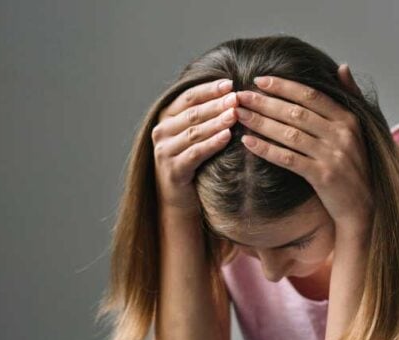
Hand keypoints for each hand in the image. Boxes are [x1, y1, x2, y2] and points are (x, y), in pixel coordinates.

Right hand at [152, 78, 238, 214]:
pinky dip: (212, 144)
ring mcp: (164, 151)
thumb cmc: (192, 161)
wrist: (178, 198)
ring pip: (194, 132)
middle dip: (216, 104)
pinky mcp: (173, 169)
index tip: (230, 83)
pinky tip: (227, 137)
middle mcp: (161, 132)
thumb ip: (204, 116)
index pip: (188, 97)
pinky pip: (195, 153)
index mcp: (166, 117)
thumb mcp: (194, 135)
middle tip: (236, 98)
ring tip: (235, 114)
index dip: (209, 89)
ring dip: (216, 122)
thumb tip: (232, 93)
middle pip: (192, 113)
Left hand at [233, 63, 372, 230]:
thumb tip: (342, 66)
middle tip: (240, 96)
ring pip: (289, 134)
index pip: (311, 95)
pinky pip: (288, 159)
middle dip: (265, 102)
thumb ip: (351, 97)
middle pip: (296, 112)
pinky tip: (248, 142)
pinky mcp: (322, 176)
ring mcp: (332, 155)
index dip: (284, 86)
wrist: (364, 205)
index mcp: (348, 119)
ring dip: (261, 122)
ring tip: (239, 115)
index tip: (260, 80)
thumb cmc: (356, 165)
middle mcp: (341, 134)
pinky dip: (266, 149)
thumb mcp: (360, 129)